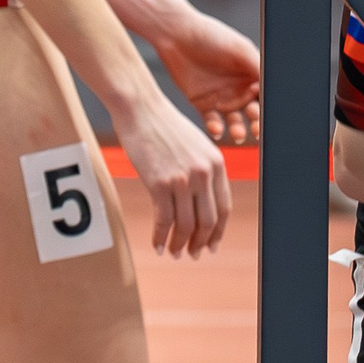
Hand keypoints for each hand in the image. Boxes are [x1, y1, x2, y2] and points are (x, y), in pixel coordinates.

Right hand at [111, 88, 229, 257]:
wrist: (139, 108)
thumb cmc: (163, 125)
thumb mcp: (195, 146)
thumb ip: (203, 171)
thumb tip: (203, 202)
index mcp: (217, 164)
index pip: (224, 208)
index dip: (218, 232)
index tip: (211, 245)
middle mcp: (203, 173)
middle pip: (208, 221)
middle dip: (201, 243)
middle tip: (193, 255)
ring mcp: (182, 179)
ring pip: (186, 225)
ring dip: (180, 244)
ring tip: (174, 253)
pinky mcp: (159, 183)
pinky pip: (163, 220)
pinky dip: (160, 237)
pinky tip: (157, 245)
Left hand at [155, 12, 262, 145]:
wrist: (175, 34)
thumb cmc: (210, 35)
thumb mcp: (240, 49)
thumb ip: (259, 68)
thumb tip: (273, 89)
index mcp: (252, 75)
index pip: (265, 97)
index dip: (268, 108)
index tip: (266, 114)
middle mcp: (239, 88)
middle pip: (254, 113)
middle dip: (257, 123)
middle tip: (256, 130)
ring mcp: (221, 97)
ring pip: (235, 121)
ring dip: (239, 130)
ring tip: (238, 134)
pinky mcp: (202, 104)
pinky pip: (212, 122)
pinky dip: (216, 128)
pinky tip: (216, 129)